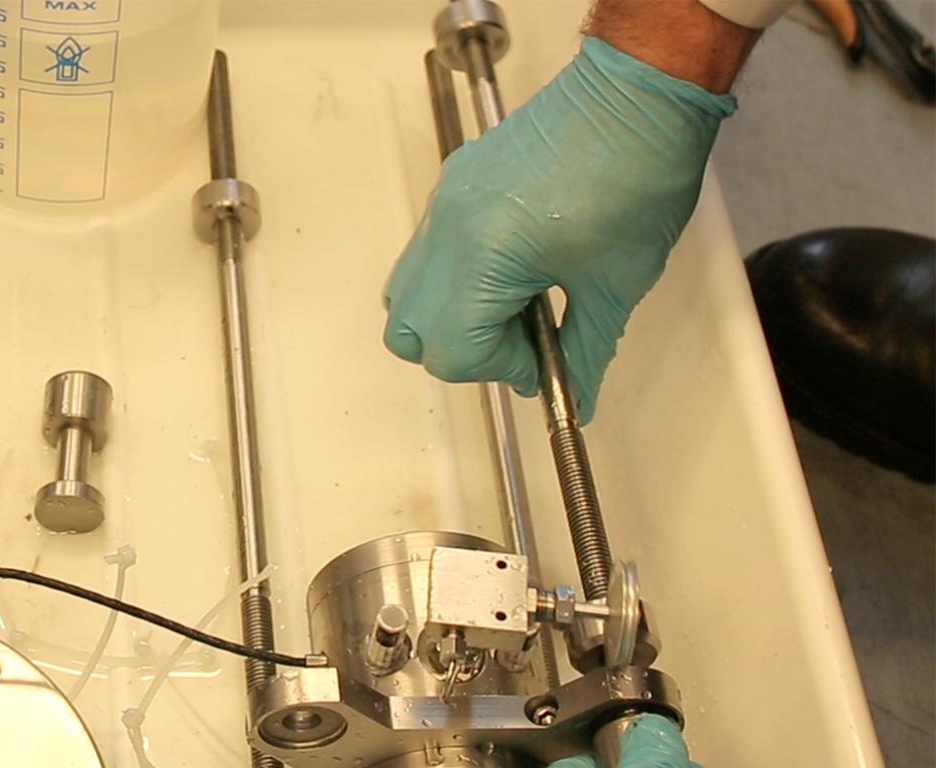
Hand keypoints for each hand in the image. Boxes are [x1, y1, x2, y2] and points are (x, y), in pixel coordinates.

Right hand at [382, 37, 736, 420]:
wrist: (638, 91)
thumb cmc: (637, 177)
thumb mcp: (616, 284)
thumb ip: (585, 352)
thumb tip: (573, 399)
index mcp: (484, 256)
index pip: (452, 351)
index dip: (500, 369)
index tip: (544, 362)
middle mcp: (447, 231)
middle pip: (410, 333)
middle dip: (463, 349)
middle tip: (521, 338)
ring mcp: (444, 204)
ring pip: (406, 294)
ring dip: (450, 316)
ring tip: (513, 302)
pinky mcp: (454, 184)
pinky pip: (428, 251)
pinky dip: (456, 278)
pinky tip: (512, 265)